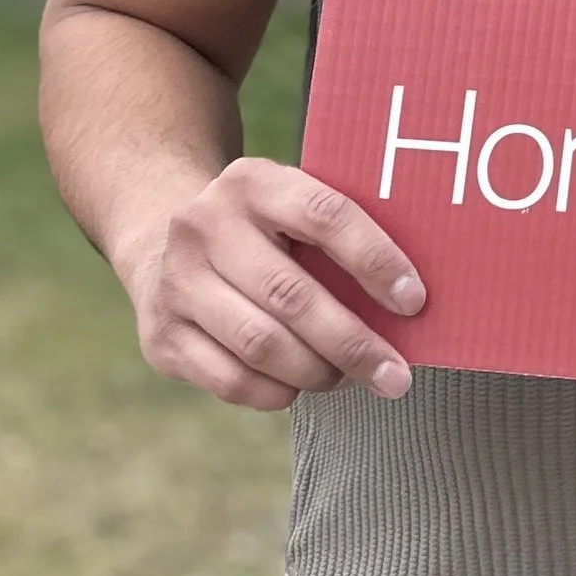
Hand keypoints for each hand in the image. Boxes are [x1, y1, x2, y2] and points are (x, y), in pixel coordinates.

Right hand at [117, 156, 426, 413]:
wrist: (161, 242)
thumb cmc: (262, 232)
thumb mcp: (290, 206)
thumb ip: (341, 235)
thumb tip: (411, 299)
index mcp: (253, 182)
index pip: (325, 216)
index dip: (375, 260)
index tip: (414, 301)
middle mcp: (205, 226)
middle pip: (291, 295)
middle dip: (353, 343)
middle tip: (396, 375)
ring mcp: (176, 282)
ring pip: (261, 344)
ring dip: (318, 372)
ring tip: (351, 378)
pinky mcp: (162, 336)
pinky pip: (231, 381)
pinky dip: (277, 392)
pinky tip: (301, 386)